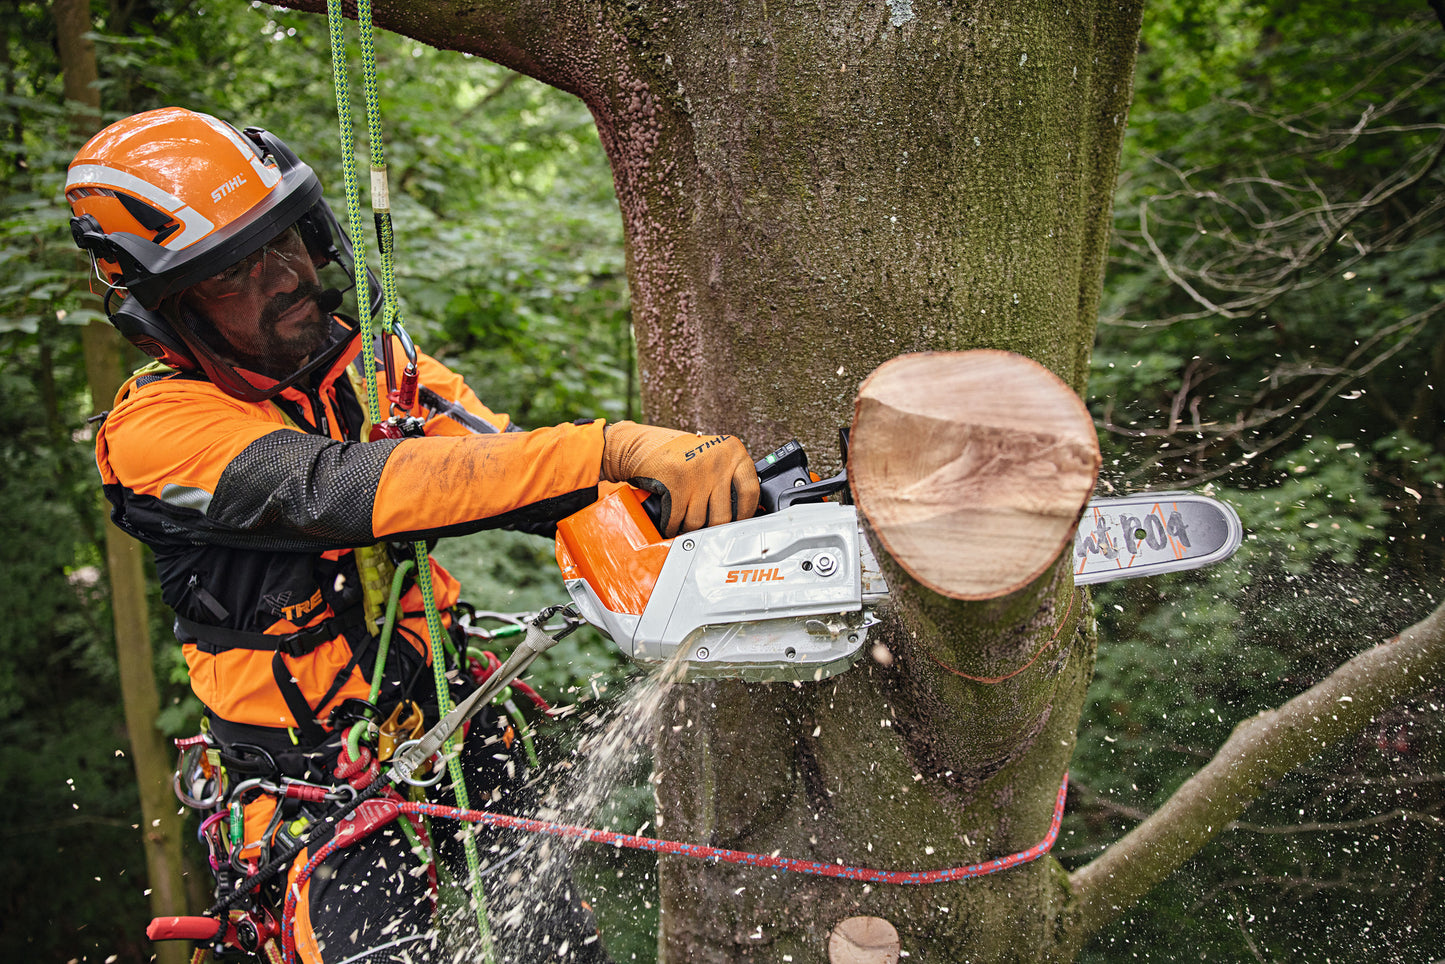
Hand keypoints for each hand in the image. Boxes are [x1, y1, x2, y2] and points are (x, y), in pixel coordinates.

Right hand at [602, 421, 759, 536]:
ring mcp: (697, 473)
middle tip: (706, 528)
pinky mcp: (676, 485)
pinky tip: (671, 524)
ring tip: (685, 523)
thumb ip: (729, 476)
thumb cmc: (678, 454)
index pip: (751, 491)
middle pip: (723, 515)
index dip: (746, 513)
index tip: (740, 522)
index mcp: (733, 451)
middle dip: (711, 528)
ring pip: (699, 522)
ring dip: (689, 529)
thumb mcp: (712, 456)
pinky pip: (678, 521)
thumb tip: (744, 513)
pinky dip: (672, 527)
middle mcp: (718, 461)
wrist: (640, 444)